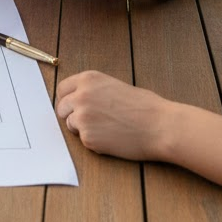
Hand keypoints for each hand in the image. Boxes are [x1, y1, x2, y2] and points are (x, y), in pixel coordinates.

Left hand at [56, 71, 172, 160]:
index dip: (67, 99)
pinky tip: (113, 139)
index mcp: (88, 79)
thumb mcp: (114, 86)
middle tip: (89, 121)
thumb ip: (93, 91)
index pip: (62, 88)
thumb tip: (78, 99)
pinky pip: (84, 141)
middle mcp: (80, 95)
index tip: (72, 106)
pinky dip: (95, 142)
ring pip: (71, 125)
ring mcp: (82, 117)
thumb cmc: (144, 106)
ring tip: (107, 129)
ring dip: (83, 129)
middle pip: (61, 108)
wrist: (160, 126)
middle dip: (71, 115)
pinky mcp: (88, 137)